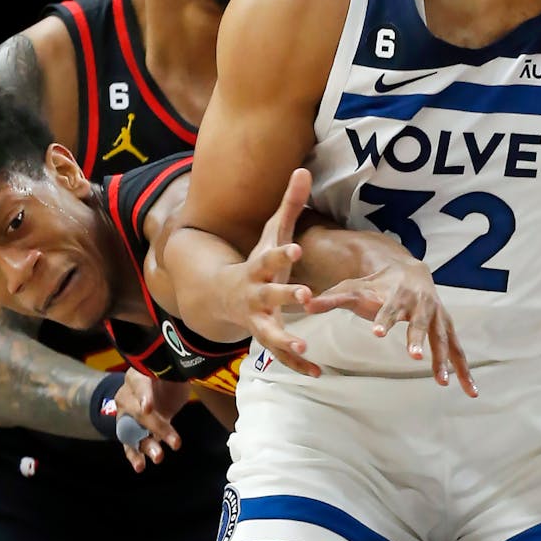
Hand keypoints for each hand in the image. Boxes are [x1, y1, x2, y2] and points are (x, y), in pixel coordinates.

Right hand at [114, 369, 187, 471]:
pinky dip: (139, 456)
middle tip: (167, 437)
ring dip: (147, 447)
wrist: (173, 377)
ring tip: (158, 457)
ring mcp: (137, 419)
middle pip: (137, 417)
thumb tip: (145, 407)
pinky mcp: (148, 430)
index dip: (143, 398)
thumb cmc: (163, 370)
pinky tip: (140, 466)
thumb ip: (150, 384)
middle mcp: (129, 403)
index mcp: (132, 383)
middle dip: (152, 428)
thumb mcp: (159, 369)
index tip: (148, 408)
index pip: (138, 389)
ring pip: (136, 435)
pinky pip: (139, 444)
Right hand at [218, 168, 322, 377]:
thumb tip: (303, 168)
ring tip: (305, 345)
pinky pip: (281, 355)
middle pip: (270, 296)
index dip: (283, 254)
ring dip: (286, 340)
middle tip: (304, 296)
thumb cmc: (256, 260)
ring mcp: (258, 320)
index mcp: (260, 267)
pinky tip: (318, 372)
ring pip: (270, 333)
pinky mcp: (266, 338)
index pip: (272, 257)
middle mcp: (255, 295)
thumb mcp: (272, 232)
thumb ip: (289, 204)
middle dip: (285, 297)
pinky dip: (297, 364)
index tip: (297, 248)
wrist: (223, 296)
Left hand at [305, 263, 477, 397]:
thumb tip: (303, 303)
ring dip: (443, 360)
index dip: (383, 318)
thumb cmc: (377, 284)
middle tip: (414, 357)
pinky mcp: (448, 329)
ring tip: (442, 382)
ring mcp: (438, 317)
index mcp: (398, 294)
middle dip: (419, 339)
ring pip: (444, 339)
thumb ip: (330, 298)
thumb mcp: (352, 287)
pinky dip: (464, 371)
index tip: (376, 331)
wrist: (411, 271)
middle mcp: (422, 305)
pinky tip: (471, 391)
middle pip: (421, 322)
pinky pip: (458, 352)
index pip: (389, 307)